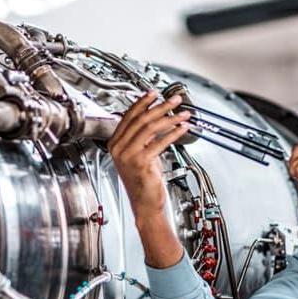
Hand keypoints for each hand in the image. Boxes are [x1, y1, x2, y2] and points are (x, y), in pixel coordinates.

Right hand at [108, 90, 189, 216]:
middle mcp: (119, 148)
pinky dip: (173, 133)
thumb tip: (154, 117)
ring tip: (182, 113)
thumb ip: (142, 137)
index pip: (129, 116)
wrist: (145, 204)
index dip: (142, 102)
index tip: (154, 94)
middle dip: (160, 106)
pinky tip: (182, 128)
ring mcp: (129, 155)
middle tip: (173, 99)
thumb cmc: (143, 181)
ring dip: (170, 118)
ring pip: (150, 128)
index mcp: (115, 143)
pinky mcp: (141, 162)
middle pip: (141, 120)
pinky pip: (159, 142)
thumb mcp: (138, 154)